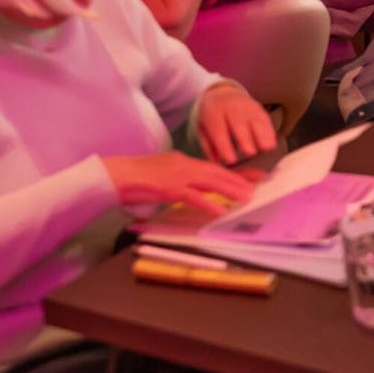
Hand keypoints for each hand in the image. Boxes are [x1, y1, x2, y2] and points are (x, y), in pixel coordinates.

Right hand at [102, 150, 255, 214]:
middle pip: (216, 172)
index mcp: (182, 161)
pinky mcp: (168, 188)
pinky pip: (193, 196)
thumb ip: (179, 180)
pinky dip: (208, 203)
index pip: (213, 167)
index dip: (234, 172)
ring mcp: (176, 175)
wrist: (115, 175)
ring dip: (230, 189)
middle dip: (238, 180)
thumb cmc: (135, 178)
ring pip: (210, 181)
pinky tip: (220, 210)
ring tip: (246, 197)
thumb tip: (194, 191)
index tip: (252, 177)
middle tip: (257, 187)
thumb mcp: (162, 175)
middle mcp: (183, 165)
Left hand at [195, 83, 276, 163]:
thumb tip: (217, 163)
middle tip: (249, 153)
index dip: (225, 145)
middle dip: (245, 138)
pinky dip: (269, 132)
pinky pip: (265, 119)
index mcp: (213, 112)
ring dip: (262, 135)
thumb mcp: (203, 128)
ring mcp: (246, 106)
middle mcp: (231, 106)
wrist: (222, 94)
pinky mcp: (259, 108)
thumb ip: (209, 146)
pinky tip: (271, 144)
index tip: (230, 160)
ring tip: (265, 149)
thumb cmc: (212, 117)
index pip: (218, 129)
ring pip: (255, 120)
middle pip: (239, 122)